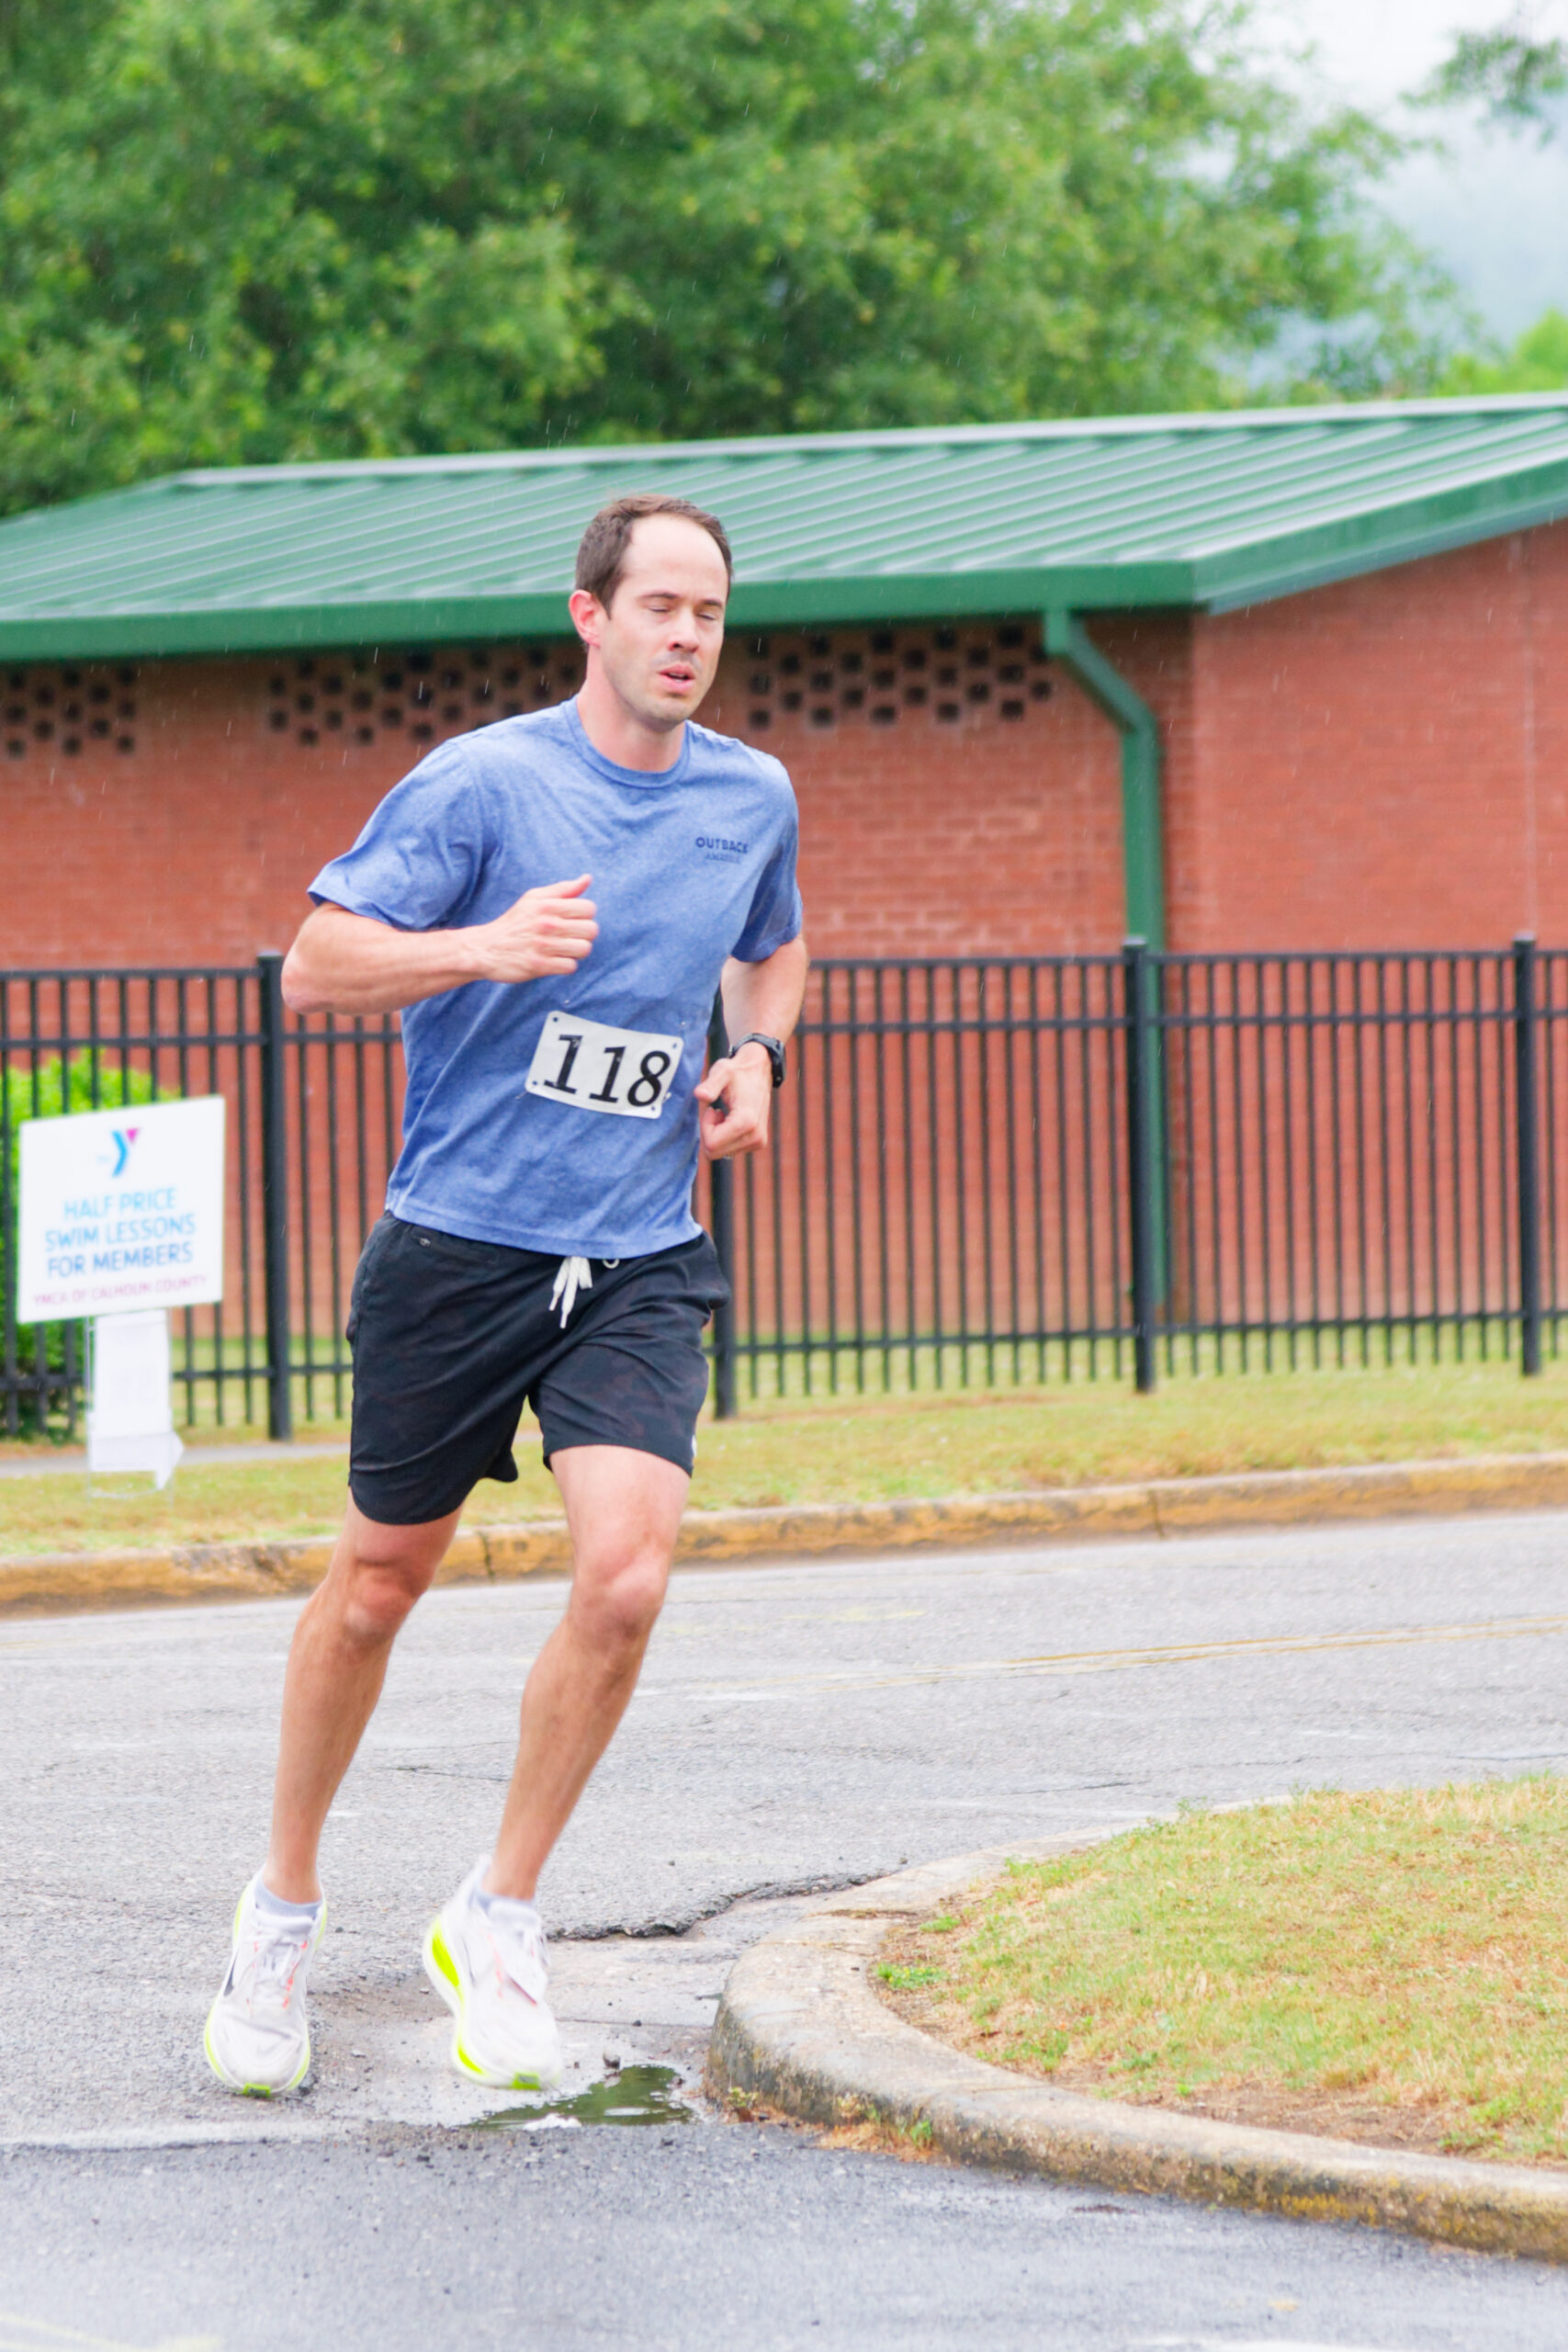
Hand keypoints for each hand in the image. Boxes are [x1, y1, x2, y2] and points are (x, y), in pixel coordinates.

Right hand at [473, 875, 596, 982]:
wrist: (486, 948)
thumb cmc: (514, 922)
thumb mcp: (534, 898)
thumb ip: (563, 889)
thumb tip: (588, 878)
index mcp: (548, 905)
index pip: (589, 908)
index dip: (584, 915)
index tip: (571, 920)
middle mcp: (547, 924)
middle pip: (591, 930)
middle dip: (583, 934)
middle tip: (568, 936)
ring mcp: (544, 946)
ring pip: (584, 949)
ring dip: (576, 951)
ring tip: (562, 949)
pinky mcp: (540, 965)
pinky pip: (570, 967)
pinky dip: (565, 966)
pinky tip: (554, 960)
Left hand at [696, 1043, 773, 1158]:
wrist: (760, 1071)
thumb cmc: (738, 1071)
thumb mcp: (722, 1071)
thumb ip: (711, 1084)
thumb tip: (700, 1095)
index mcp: (746, 1121)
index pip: (712, 1144)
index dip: (705, 1127)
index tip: (712, 1109)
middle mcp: (755, 1136)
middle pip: (715, 1152)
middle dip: (710, 1132)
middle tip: (716, 1111)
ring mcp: (758, 1142)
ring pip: (722, 1153)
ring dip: (718, 1134)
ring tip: (725, 1113)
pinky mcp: (758, 1143)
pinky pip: (730, 1150)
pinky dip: (726, 1137)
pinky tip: (731, 1119)